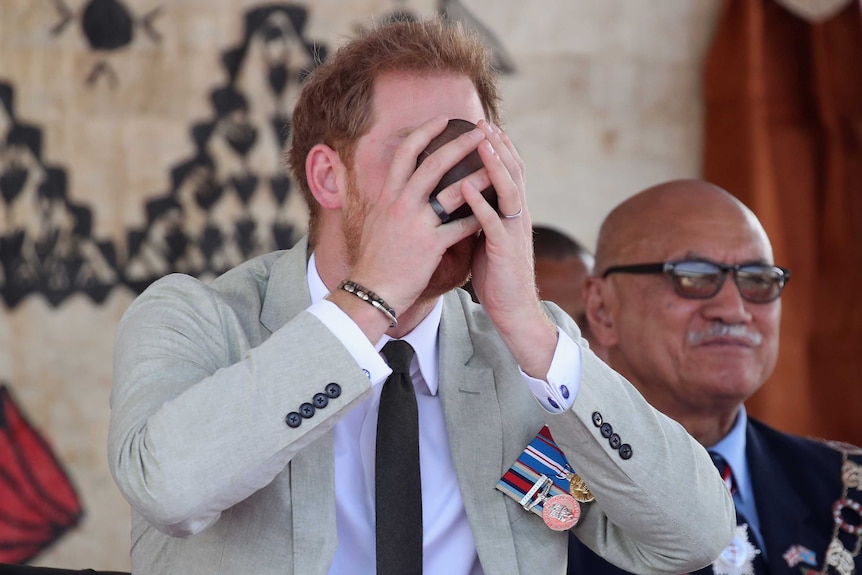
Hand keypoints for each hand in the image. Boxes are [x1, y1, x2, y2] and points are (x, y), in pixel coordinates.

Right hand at [344, 116, 486, 325]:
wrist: (370, 290)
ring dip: (478, 178)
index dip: (424, 132)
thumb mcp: (376, 221)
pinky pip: (461, 227)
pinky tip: (494, 211)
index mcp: (387, 195)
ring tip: (497, 168)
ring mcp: (415, 224)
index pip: (405, 153)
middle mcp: (400, 204)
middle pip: (432, 164)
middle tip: (479, 131)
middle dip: (458, 144)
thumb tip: (395, 184)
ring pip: (453, 193)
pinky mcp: (430, 245)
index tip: (443, 119)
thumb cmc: (375, 258)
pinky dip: (479, 218)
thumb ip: (388, 200)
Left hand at [465, 121, 557, 377]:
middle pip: (513, 172)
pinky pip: (492, 222)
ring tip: (481, 142)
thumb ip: (482, 216)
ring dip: (494, 163)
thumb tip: (466, 196)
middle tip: (483, 122)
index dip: (498, 148)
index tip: (482, 125)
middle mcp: (517, 218)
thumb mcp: (488, 239)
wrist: (512, 311)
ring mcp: (513, 232)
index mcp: (512, 214)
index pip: (508, 172)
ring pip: (508, 190)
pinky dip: (480, 202)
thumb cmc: (497, 276)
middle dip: (498, 145)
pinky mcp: (505, 251)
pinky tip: (466, 185)